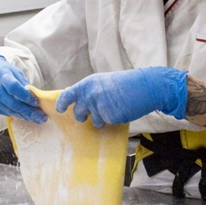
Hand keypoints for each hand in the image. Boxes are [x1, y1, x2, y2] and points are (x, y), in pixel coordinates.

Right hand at [0, 54, 45, 123]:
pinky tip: (25, 116)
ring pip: (8, 110)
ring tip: (37, 119)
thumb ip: (23, 84)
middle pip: (11, 103)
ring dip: (24, 116)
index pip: (13, 87)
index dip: (25, 96)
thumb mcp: (14, 72)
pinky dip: (16, 115)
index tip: (37, 103)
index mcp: (0, 74)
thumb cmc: (2, 71)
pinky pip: (3, 112)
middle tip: (42, 117)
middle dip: (28, 112)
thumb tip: (36, 99)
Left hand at [55, 67, 187, 127]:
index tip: (60, 109)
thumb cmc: (125, 83)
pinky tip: (122, 110)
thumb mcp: (103, 81)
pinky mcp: (110, 116)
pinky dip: (114, 120)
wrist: (145, 86)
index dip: (62, 104)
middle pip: (79, 113)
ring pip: (95, 121)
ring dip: (102, 119)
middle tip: (93, 113)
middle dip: (84, 116)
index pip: (67, 96)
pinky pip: (108, 123)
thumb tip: (75, 97)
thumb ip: (89, 90)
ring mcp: (99, 106)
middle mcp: (90, 95)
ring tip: (114, 108)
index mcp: (88, 84)